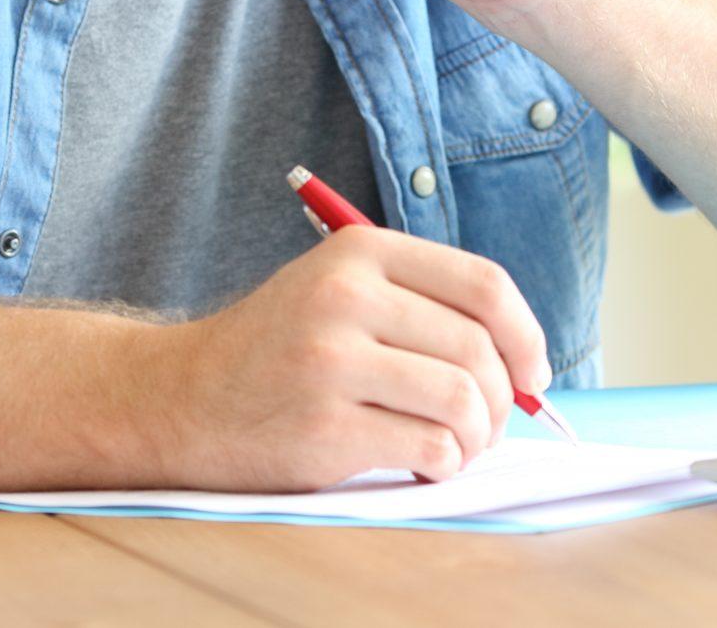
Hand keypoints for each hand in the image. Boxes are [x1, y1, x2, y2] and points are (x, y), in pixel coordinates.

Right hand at [139, 226, 553, 491]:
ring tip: (457, 447)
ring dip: (478, 437)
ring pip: (462, 400)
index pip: (485, 284)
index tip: (534, 373)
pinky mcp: (324, 428)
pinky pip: (428, 449)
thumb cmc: (279, 348)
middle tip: (490, 425)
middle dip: (504, 399)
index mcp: (361, 251)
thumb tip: (524, 361)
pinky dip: (443, 465)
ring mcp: (331, 362)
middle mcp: (346, 297)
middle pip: (478, 348)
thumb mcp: (339, 288)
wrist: (182, 397)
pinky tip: (421, 465)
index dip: (526, 335)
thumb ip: (421, 304)